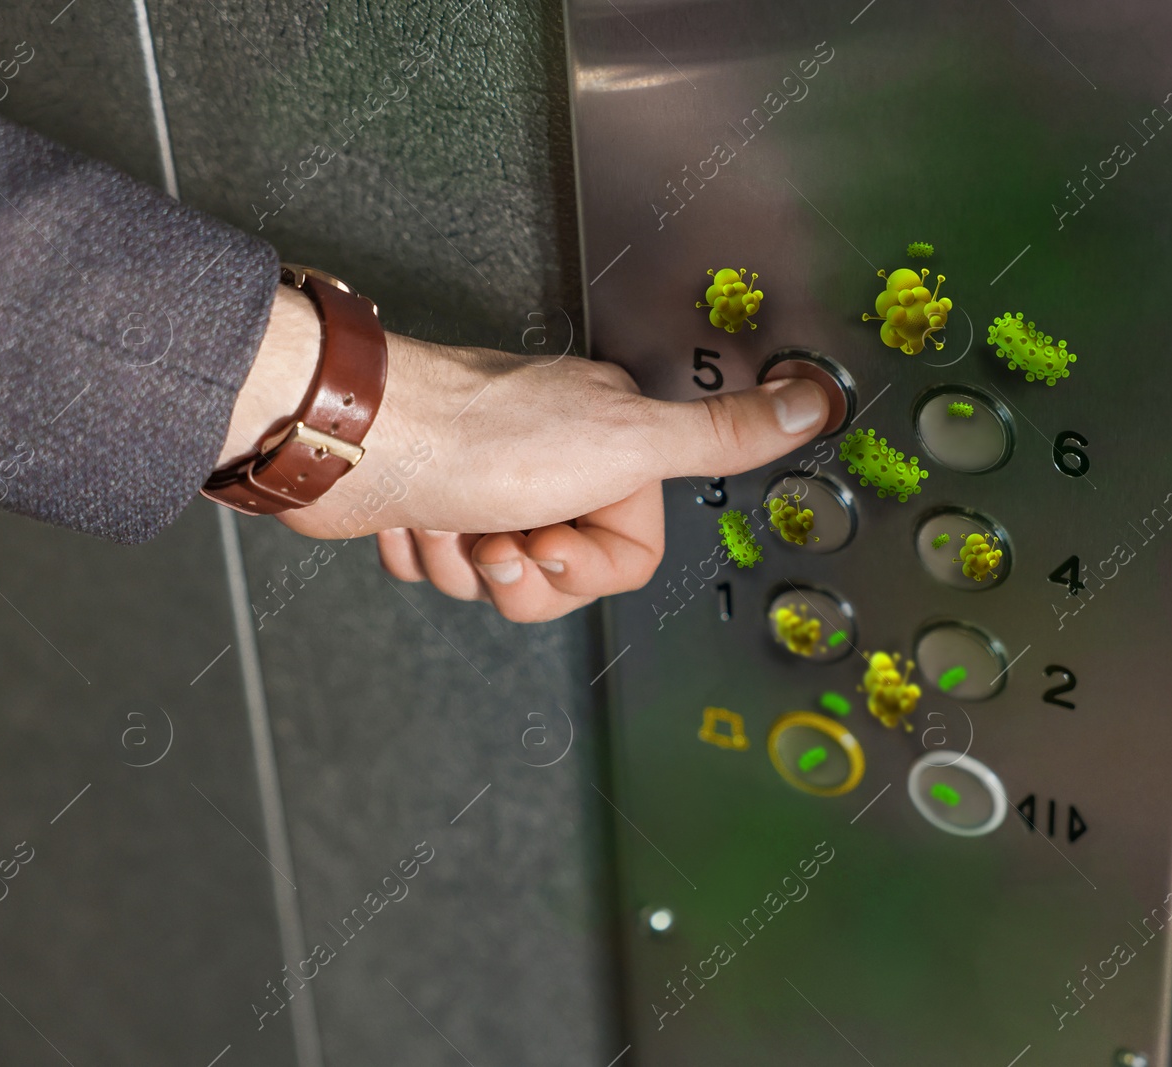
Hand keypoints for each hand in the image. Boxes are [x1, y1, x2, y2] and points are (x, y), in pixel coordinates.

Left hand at [218, 287, 829, 620]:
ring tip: (448, 514)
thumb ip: (724, 434)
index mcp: (607, 441)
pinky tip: (414, 515)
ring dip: (465, 562)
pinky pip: (442, 571)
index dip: (588, 565)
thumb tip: (816, 400)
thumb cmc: (479, 434)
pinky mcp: (430, 505)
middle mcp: (550, 460)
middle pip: (566, 578)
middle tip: (499, 535)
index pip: (630, 555)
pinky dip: (423, 553)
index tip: (557, 534)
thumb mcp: (630, 441)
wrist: (355, 436)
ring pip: (500, 582)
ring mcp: (487, 485)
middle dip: (522, 572)